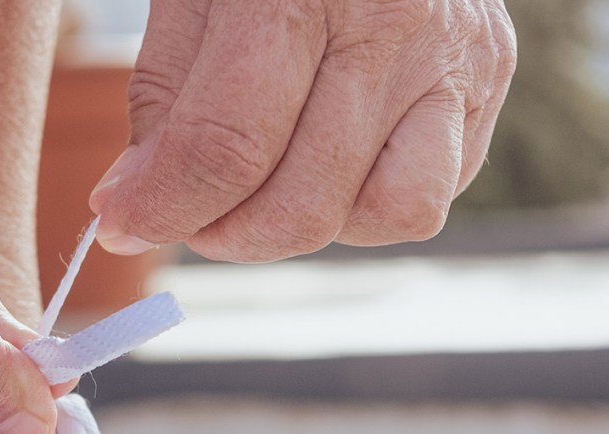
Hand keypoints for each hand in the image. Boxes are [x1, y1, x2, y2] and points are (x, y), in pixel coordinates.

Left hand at [89, 0, 515, 261]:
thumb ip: (161, 99)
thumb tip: (132, 210)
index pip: (229, 149)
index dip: (163, 208)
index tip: (121, 226)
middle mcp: (396, 25)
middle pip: (304, 203)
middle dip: (225, 232)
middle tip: (188, 210)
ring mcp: (456, 57)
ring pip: (387, 214)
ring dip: (308, 226)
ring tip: (264, 185)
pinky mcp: (488, 80)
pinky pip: (426, 194)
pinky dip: (366, 202)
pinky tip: (327, 157)